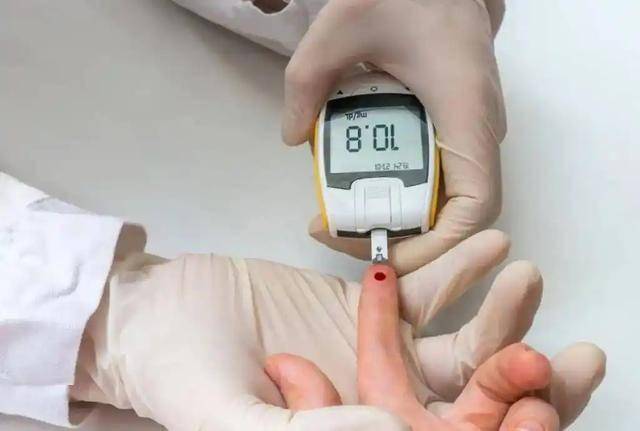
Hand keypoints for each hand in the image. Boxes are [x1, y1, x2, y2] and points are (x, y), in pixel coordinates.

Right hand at [70, 231, 603, 429]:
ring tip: (526, 279)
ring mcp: (376, 358)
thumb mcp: (229, 418)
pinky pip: (423, 293)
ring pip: (456, 347)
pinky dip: (455, 268)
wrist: (157, 314)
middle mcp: (377, 410)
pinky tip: (487, 245)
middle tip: (570, 357)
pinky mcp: (366, 309)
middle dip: (522, 381)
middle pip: (470, 409)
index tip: (542, 403)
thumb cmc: (177, 372)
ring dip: (499, 316)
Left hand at [283, 0, 506, 274]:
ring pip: (447, 203)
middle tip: (340, 234)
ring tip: (344, 219)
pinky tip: (362, 187)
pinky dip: (403, 196)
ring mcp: (469, 132)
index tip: (380, 249)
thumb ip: (307, 82)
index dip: (436, 249)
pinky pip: (437, 178)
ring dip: (401, 223)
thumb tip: (294, 138)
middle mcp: (478, 132)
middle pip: (457, 218)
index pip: (474, 208)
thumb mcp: (340, 28)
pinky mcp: (455, 128)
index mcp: (465, 113)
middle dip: (404, 243)